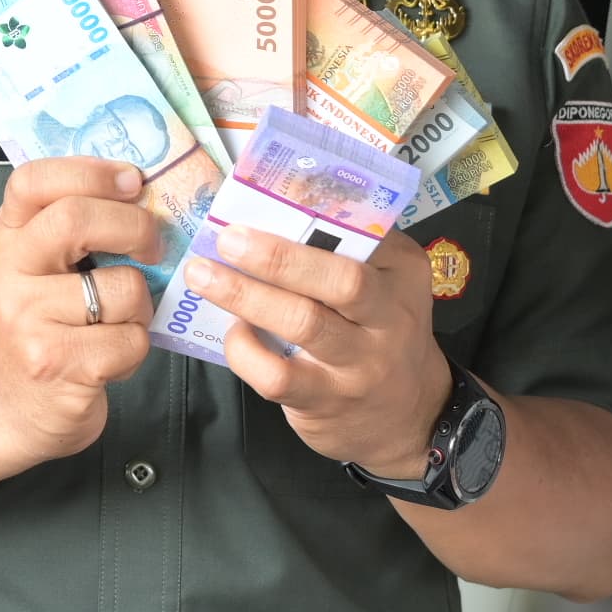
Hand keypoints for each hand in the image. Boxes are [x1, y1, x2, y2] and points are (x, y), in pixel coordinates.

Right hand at [0, 159, 162, 468]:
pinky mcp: (56, 362)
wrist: (10, 406)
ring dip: (140, 306)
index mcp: (8, 238)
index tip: (132, 181)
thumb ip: (74, 229)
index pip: (33, 182)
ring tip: (119, 320)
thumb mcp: (41, 269)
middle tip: (154, 246)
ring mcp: (27, 319)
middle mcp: (8, 272)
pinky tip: (111, 354)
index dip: (90, 172)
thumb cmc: (41, 328)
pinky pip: (129, 339)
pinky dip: (136, 348)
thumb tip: (145, 192)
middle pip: (76, 219)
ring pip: (121, 288)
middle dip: (135, 228)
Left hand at [186, 228, 449, 476]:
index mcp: (402, 272)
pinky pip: (278, 375)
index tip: (263, 195)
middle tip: (228, 238)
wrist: (409, 416)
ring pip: (303, 323)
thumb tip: (268, 207)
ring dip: (245, 295)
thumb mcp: (383, 285)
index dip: (312, 213)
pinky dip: (245, 350)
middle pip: (340, 281)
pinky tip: (233, 333)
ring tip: (202, 274)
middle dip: (278, 257)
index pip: (362, 232)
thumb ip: (344, 250)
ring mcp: (361, 364)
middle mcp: (390, 317)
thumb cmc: (378, 331)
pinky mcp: (328, 401)